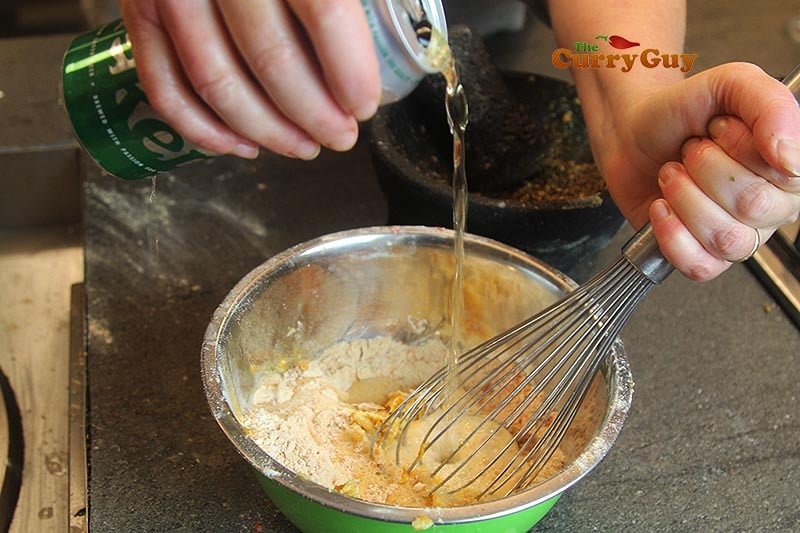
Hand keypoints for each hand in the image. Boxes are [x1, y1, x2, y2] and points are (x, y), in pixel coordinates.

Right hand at [117, 0, 381, 160]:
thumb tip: (396, 19)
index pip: (324, 12)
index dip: (350, 71)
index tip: (364, 105)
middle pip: (272, 59)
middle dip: (314, 115)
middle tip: (340, 137)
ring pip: (217, 83)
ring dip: (266, 131)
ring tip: (302, 146)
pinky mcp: (136, 11)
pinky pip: (164, 86)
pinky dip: (201, 129)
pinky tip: (241, 145)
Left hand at [598, 62, 799, 280]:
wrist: (632, 132)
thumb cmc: (683, 111)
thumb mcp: (731, 83)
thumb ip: (771, 104)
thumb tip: (790, 156)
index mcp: (789, 166)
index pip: (787, 176)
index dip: (741, 148)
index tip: (717, 126)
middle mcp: (772, 206)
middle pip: (752, 206)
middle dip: (705, 168)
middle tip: (690, 151)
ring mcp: (739, 235)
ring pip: (726, 238)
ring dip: (684, 198)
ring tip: (672, 174)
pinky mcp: (702, 256)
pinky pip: (701, 266)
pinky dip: (672, 234)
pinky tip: (662, 207)